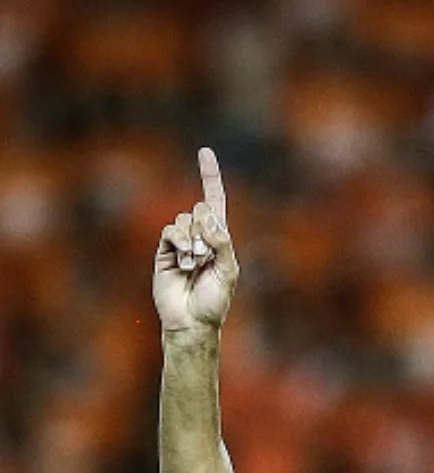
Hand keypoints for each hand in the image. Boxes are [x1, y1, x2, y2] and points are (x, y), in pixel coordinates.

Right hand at [153, 148, 238, 331]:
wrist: (192, 321)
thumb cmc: (215, 299)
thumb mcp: (229, 270)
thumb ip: (222, 242)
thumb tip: (207, 220)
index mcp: (220, 237)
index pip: (214, 200)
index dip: (209, 175)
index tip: (204, 151)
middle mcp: (200, 236)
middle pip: (201, 208)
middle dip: (207, 229)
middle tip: (207, 256)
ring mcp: (181, 242)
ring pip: (184, 220)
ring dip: (193, 242)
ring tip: (195, 265)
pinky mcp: (164, 251)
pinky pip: (170, 231)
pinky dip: (179, 241)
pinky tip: (185, 260)